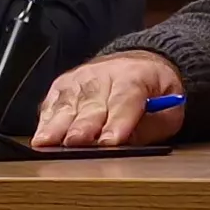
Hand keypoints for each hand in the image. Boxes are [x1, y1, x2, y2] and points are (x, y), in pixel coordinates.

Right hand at [35, 51, 183, 148]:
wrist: (137, 64)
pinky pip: (52, 103)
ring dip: (57, 124)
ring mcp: (80, 78)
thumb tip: (127, 145)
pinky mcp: (63, 85)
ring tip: (46, 142)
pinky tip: (41, 136)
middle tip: (76, 144)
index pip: (125, 99)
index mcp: (135, 76)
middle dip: (83, 125)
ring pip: (67, 103)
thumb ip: (151, 129)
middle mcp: (104, 75)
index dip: (117, 122)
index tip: (110, 142)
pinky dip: (45, 120)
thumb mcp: (168, 111)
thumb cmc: (153, 91)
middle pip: (91, 103)